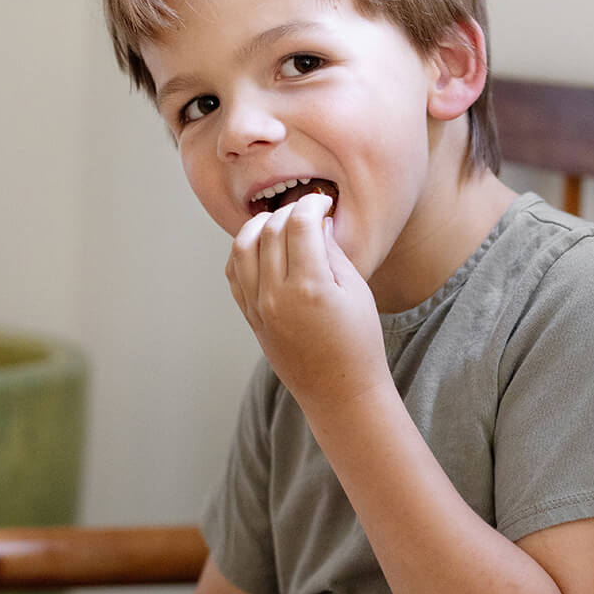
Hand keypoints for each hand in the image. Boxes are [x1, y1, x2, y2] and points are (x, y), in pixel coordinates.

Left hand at [226, 193, 388, 415]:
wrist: (340, 392)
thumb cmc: (358, 343)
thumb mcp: (356, 291)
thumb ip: (332, 252)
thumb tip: (316, 222)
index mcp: (310, 287)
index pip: (299, 224)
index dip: (311, 204)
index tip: (322, 201)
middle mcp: (277, 296)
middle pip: (270, 231)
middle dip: (288, 211)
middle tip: (306, 211)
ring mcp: (259, 308)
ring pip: (243, 247)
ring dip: (259, 226)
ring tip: (280, 224)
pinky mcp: (251, 318)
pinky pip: (235, 274)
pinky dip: (244, 252)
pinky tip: (262, 248)